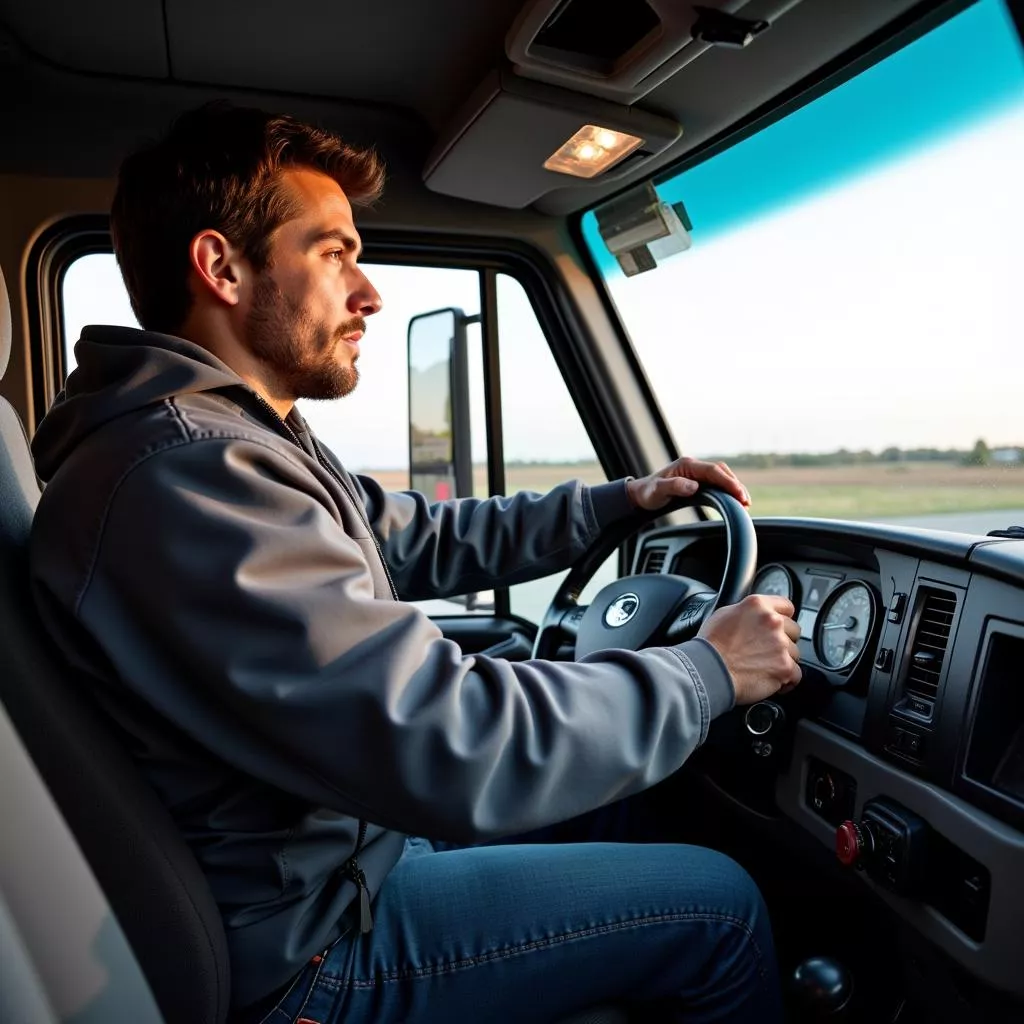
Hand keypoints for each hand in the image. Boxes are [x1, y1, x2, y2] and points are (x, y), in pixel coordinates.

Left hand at [626, 457, 749, 511]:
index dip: (728, 482)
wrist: (640, 495)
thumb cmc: (648, 493)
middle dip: (735, 485)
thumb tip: (693, 486)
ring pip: (721, 476)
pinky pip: (717, 482)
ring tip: (744, 502)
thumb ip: (674, 486)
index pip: (713, 471)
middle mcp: (693, 466)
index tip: (739, 494)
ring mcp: (696, 472)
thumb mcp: (658, 491)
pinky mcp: (697, 480)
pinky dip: (727, 489)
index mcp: (687, 465)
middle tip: (746, 501)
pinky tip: (733, 499)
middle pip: (721, 471)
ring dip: (734, 487)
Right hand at [698, 595, 801, 704]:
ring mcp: (781, 645)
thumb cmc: (710, 645)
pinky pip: (795, 675)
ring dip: (783, 660)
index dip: (782, 618)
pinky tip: (772, 680)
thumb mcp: (724, 614)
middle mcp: (773, 622)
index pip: (786, 606)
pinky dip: (786, 680)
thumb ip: (747, 613)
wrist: (708, 670)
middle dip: (783, 640)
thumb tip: (755, 618)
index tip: (779, 627)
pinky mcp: (785, 667)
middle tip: (766, 650)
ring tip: (763, 667)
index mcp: (758, 605)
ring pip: (795, 653)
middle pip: (794, 631)